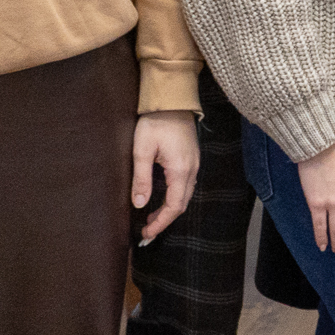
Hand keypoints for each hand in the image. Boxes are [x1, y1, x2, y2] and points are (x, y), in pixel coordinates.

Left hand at [130, 111, 199, 243]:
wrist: (173, 100)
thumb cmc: (156, 122)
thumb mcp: (142, 150)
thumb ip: (142, 179)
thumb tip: (140, 204)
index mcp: (181, 170)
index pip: (174, 206)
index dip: (160, 223)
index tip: (146, 233)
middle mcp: (192, 170)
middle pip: (182, 203)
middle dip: (165, 220)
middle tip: (147, 232)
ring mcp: (194, 164)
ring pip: (185, 195)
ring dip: (170, 209)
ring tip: (152, 218)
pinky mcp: (191, 158)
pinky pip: (186, 185)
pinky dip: (174, 197)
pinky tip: (162, 198)